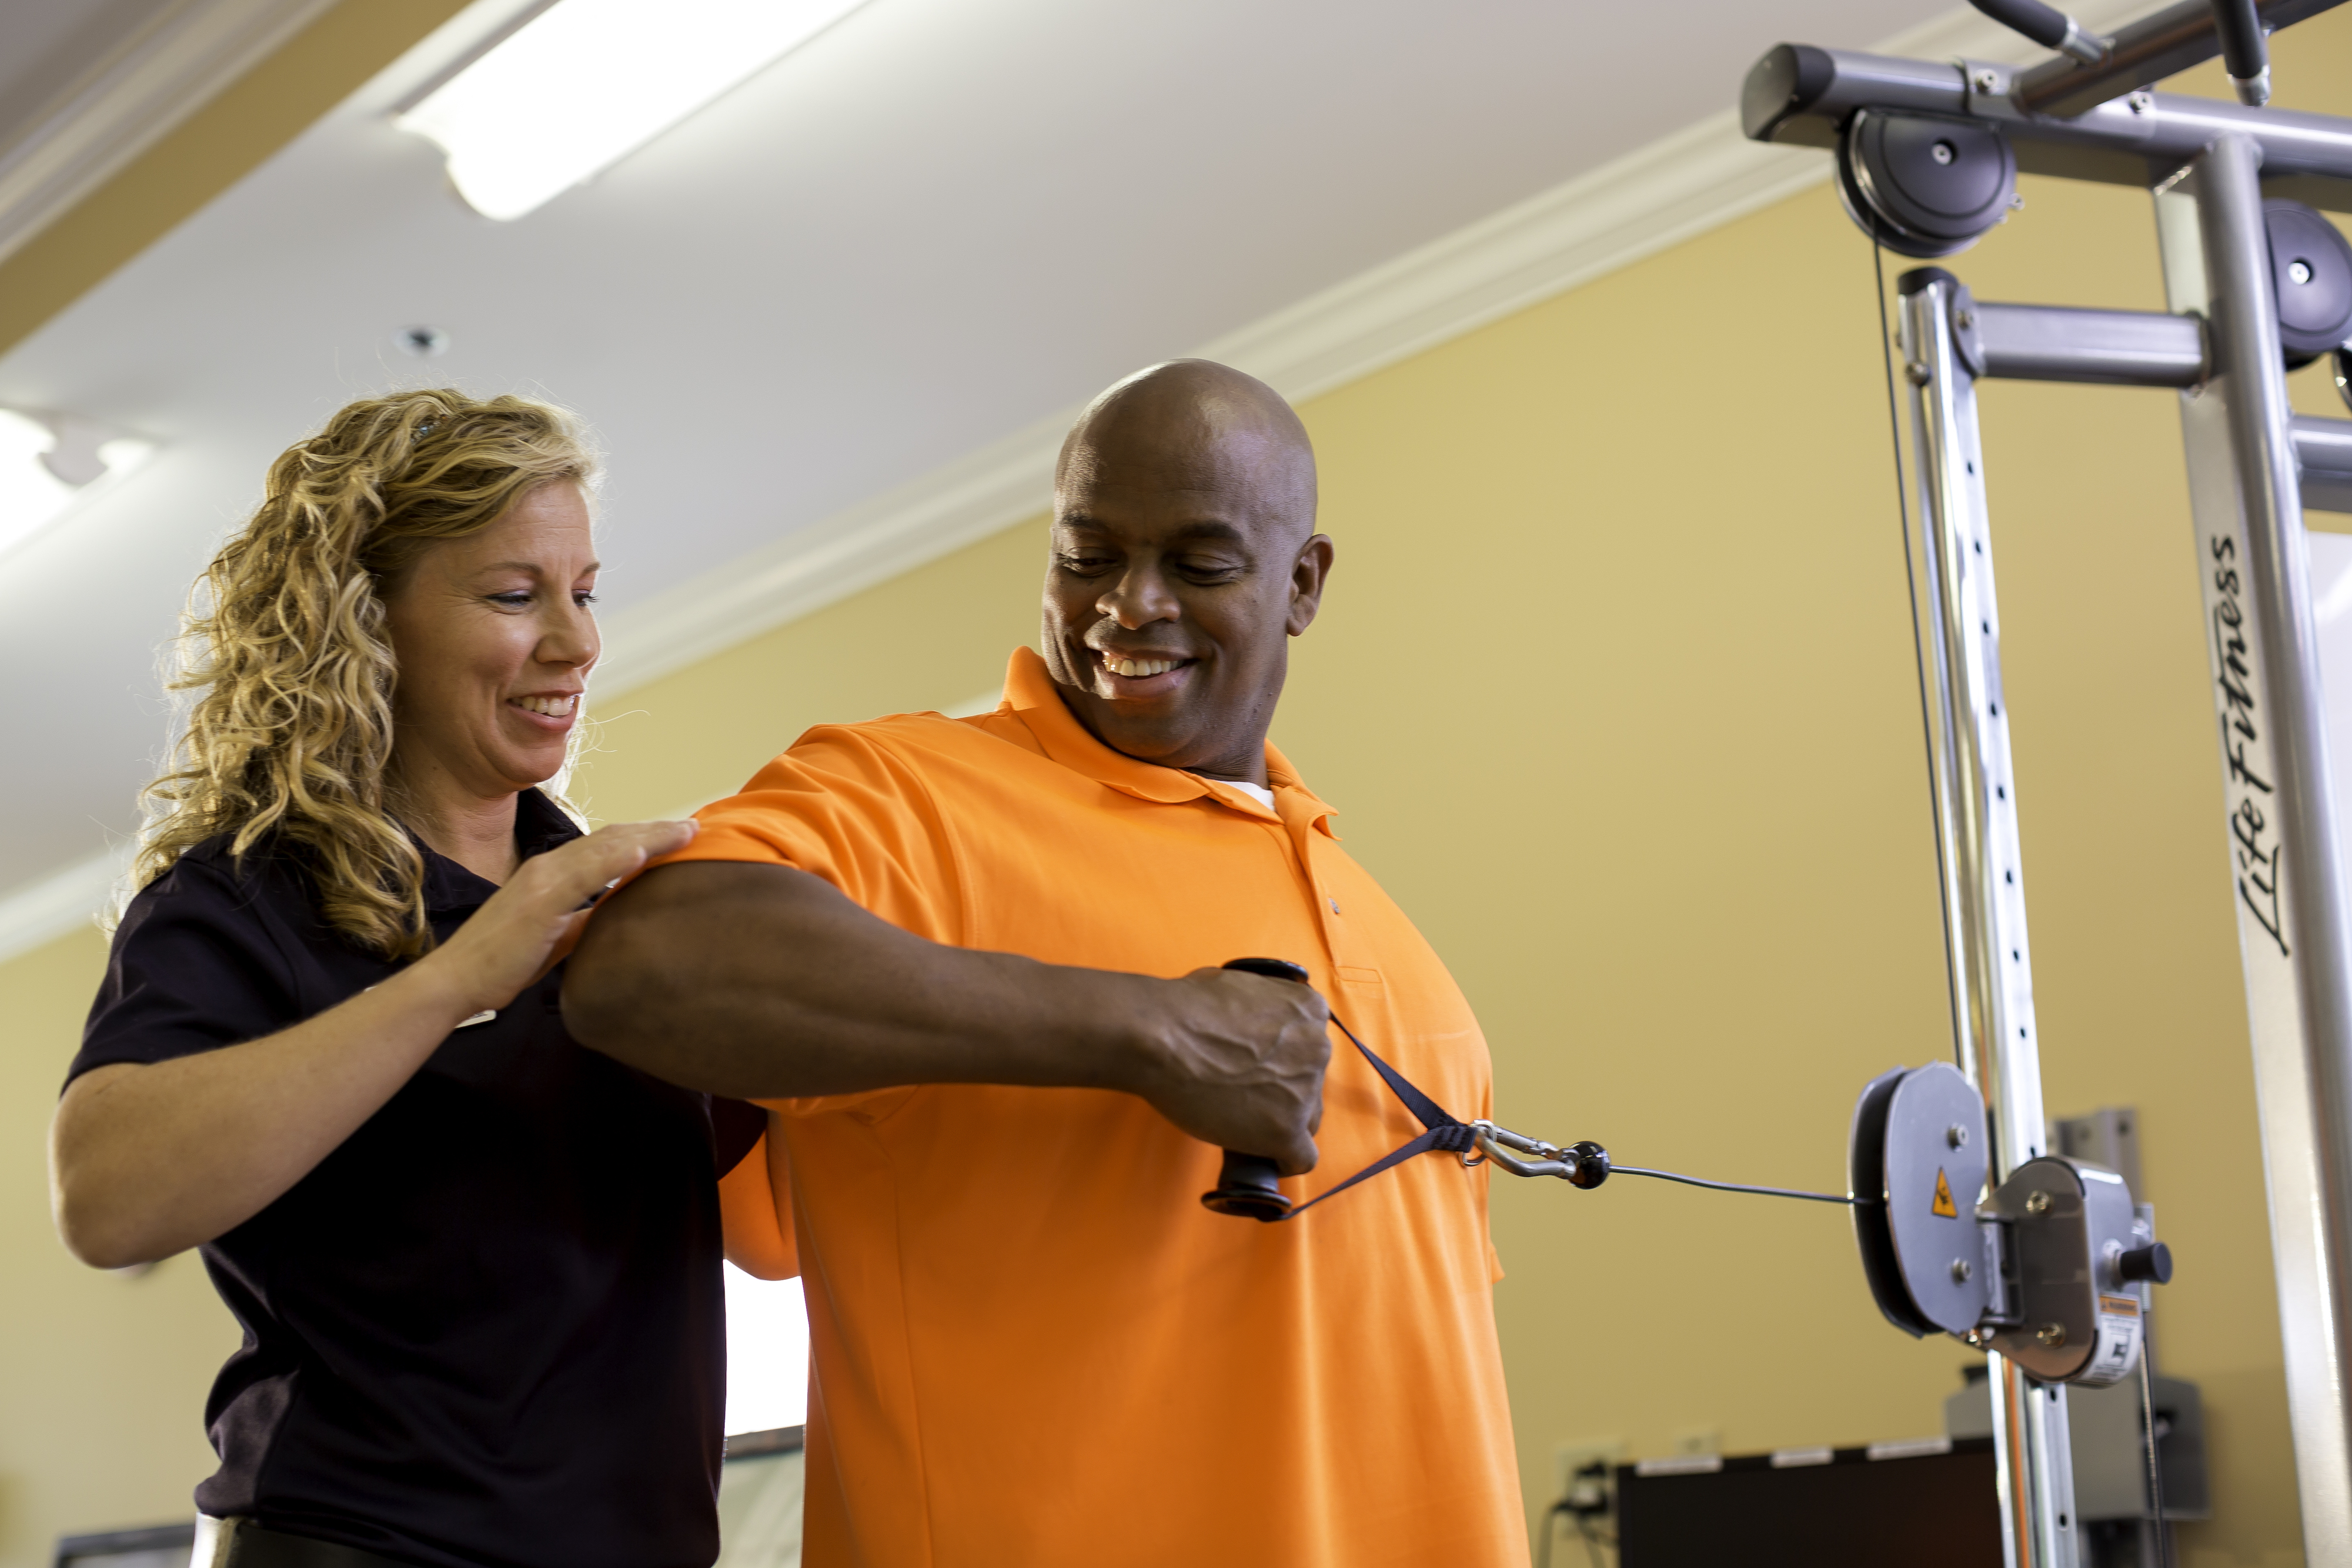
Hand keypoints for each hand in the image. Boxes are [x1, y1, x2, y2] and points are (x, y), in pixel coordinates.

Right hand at [424, 820, 698, 1021]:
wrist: (457, 980)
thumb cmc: (502, 962)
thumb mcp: (554, 937)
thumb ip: (581, 921)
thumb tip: (611, 916)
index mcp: (552, 874)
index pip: (606, 846)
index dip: (644, 838)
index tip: (679, 836)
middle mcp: (548, 867)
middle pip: (611, 839)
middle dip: (655, 831)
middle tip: (695, 827)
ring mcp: (542, 881)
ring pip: (604, 848)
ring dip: (648, 837)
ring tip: (685, 831)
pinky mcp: (539, 900)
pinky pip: (583, 874)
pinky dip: (614, 859)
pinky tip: (643, 852)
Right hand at [1124, 967, 1331, 1175]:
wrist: (1160, 1035)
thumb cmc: (1187, 1007)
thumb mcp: (1242, 987)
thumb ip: (1264, 1011)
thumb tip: (1254, 1026)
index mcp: (1310, 1011)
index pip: (1311, 1049)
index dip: (1283, 1064)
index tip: (1259, 1070)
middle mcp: (1318, 1049)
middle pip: (1311, 1086)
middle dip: (1282, 1094)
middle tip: (1244, 1095)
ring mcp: (1305, 1092)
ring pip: (1306, 1122)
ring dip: (1279, 1124)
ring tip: (1241, 1123)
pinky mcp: (1286, 1131)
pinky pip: (1301, 1158)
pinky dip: (1282, 1159)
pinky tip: (1261, 1155)